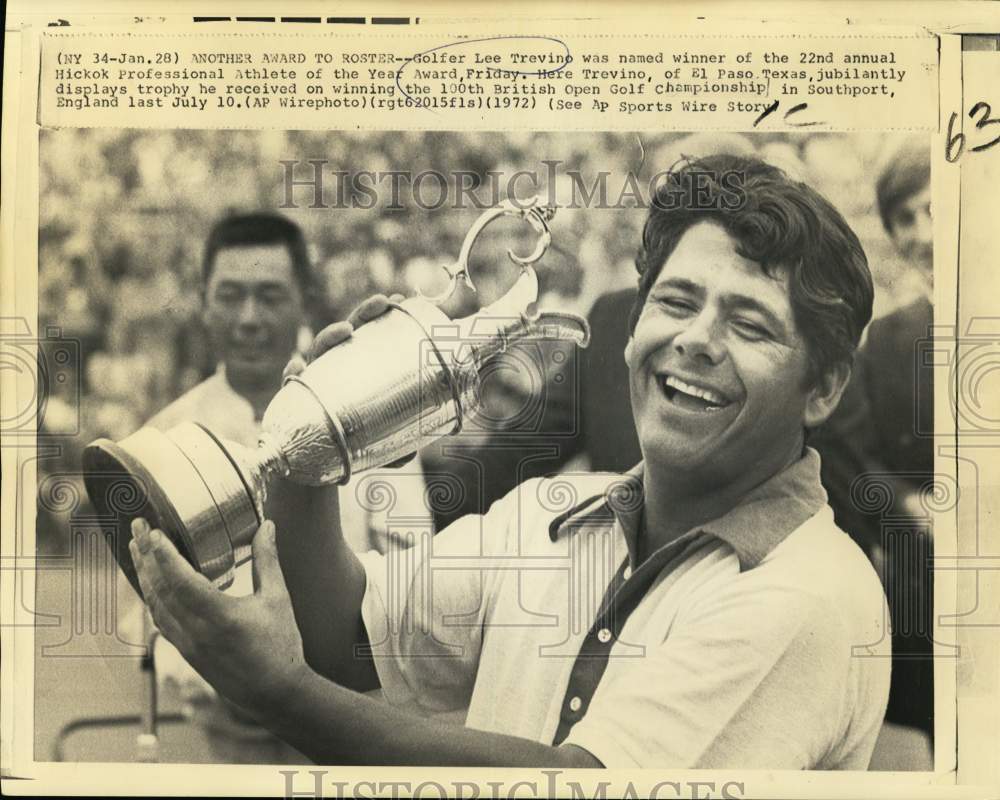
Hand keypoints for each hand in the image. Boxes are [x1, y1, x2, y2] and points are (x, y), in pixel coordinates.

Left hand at [129, 517, 309, 723]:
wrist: (276, 693)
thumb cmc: (281, 646)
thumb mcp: (277, 598)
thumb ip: (268, 560)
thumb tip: (266, 526)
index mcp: (220, 617)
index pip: (181, 581)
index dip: (164, 554)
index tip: (153, 531)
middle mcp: (197, 632)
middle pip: (159, 589)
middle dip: (145, 556)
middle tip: (137, 526)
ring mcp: (187, 645)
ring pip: (154, 606)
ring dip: (143, 575)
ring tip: (137, 550)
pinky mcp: (186, 653)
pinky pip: (160, 621)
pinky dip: (151, 598)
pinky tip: (150, 585)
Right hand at [284, 293, 413, 468]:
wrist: (311, 466)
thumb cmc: (348, 444)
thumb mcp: (376, 445)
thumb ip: (394, 449)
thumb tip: (409, 454)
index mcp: (355, 367)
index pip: (369, 335)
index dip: (382, 316)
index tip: (400, 300)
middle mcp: (334, 367)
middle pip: (348, 333)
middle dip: (364, 313)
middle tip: (382, 301)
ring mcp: (313, 378)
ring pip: (319, 350)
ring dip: (331, 335)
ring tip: (346, 330)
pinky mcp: (293, 396)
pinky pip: (291, 382)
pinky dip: (292, 373)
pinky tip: (297, 369)